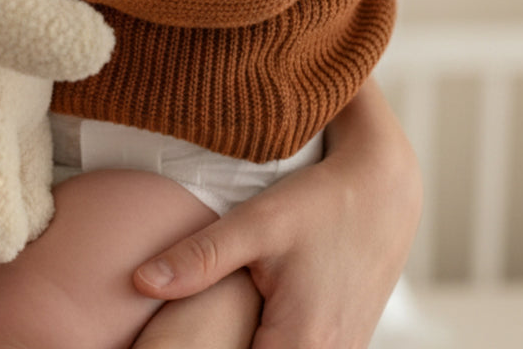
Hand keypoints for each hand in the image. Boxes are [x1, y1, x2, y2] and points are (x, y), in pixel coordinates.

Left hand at [133, 81, 420, 348]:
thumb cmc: (319, 202)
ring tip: (211, 326)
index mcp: (303, 342)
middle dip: (221, 345)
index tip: (169, 341)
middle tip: (177, 333)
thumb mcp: (256, 223)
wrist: (382, 190)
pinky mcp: (342, 344)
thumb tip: (139, 281)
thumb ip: (199, 258)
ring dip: (242, 343)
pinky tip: (243, 324)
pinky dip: (264, 341)